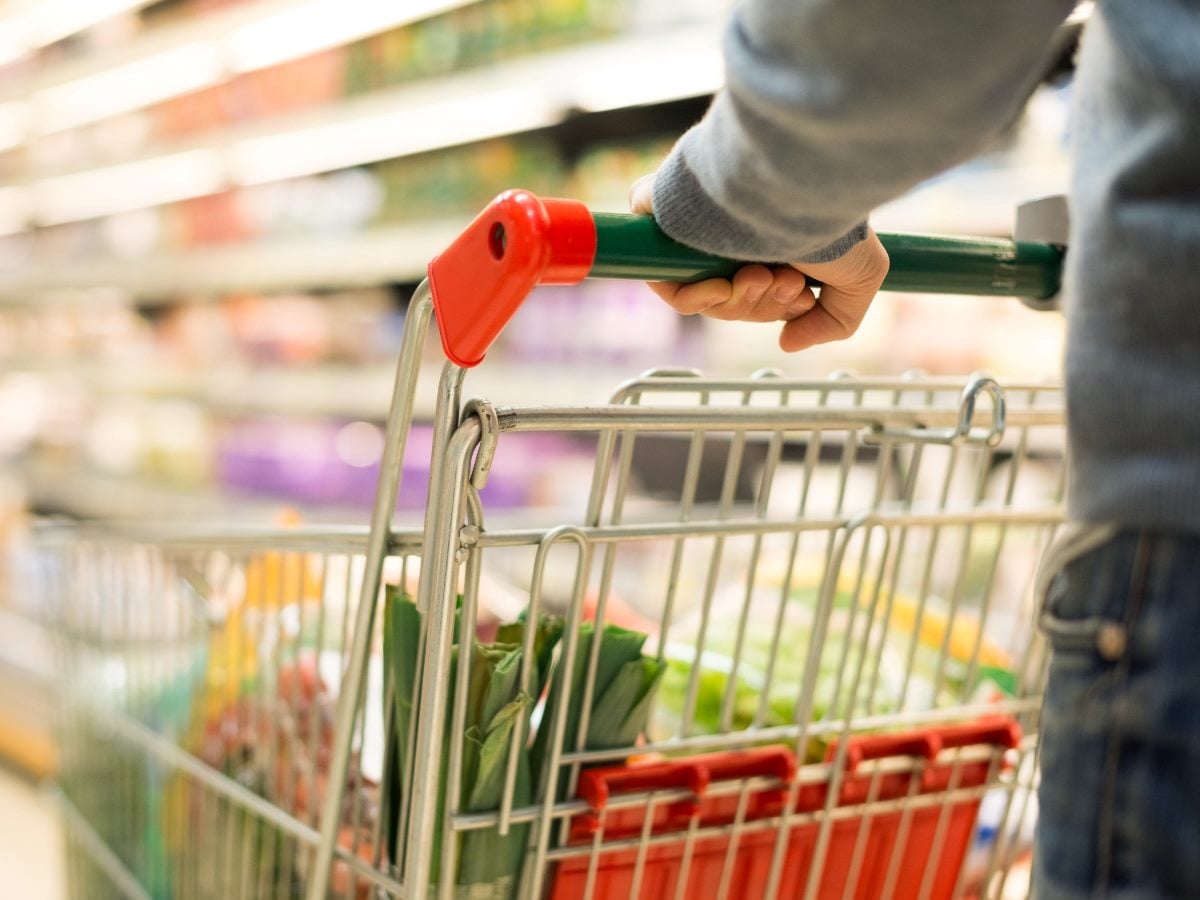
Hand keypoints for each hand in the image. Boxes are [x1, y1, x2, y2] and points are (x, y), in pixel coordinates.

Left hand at [629, 173, 888, 351]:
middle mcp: (733, 230)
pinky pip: (665, 280)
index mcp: (771, 237)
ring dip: (737, 302)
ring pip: (702, 297)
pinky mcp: (663, 217)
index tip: (800, 298)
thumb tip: (787, 342)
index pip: (757, 294)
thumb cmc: (832, 219)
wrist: (799, 178)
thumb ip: (834, 321)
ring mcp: (699, 226)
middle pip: (731, 301)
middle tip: (785, 283)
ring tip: (763, 275)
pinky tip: (724, 286)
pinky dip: (694, 297)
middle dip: (762, 306)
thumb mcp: (860, 278)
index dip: (776, 308)